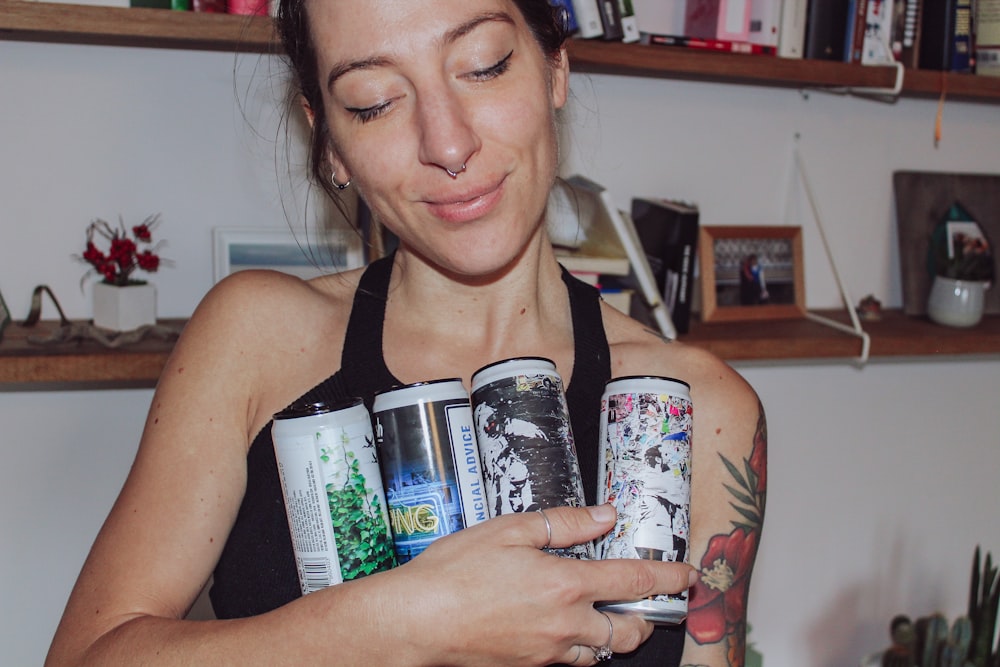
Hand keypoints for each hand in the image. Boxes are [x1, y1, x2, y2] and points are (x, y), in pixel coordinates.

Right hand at [379, 505, 693, 665]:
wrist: (417, 622)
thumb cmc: (455, 574)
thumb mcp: (509, 530)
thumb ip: (563, 523)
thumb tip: (603, 516)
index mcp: (565, 584)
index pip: (634, 581)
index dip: (668, 577)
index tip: (687, 575)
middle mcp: (565, 624)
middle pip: (630, 629)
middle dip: (648, 615)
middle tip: (649, 598)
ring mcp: (548, 651)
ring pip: (604, 651)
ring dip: (617, 633)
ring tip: (610, 612)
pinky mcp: (530, 666)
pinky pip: (573, 661)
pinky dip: (584, 646)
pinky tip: (567, 627)